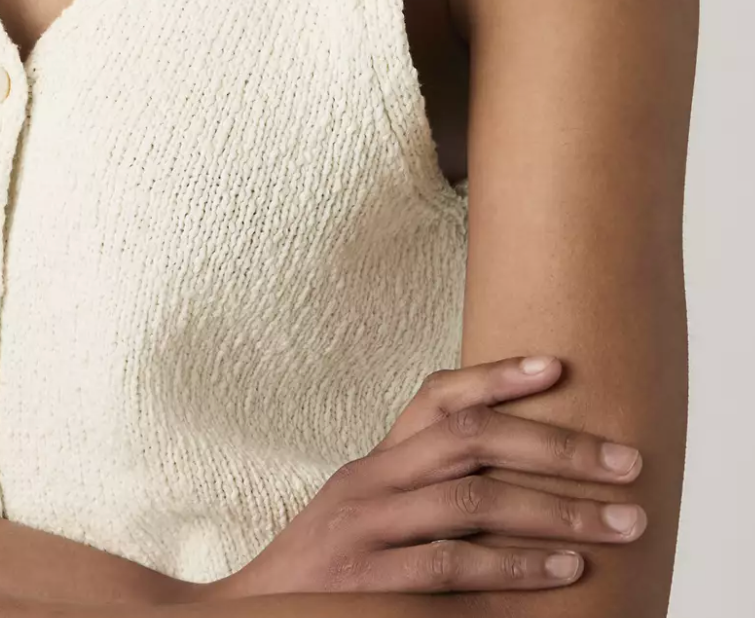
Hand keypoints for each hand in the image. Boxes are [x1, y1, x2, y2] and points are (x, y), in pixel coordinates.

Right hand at [211, 355, 645, 598]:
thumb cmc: (324, 581)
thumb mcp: (363, 522)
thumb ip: (419, 499)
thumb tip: (508, 488)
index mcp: (371, 466)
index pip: (435, 398)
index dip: (496, 375)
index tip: (560, 366)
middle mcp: (367, 484)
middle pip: (468, 440)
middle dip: (556, 447)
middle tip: (627, 463)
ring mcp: (365, 532)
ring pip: (470, 500)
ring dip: (555, 511)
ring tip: (617, 522)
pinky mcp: (367, 585)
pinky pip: (450, 567)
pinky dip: (512, 568)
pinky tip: (561, 572)